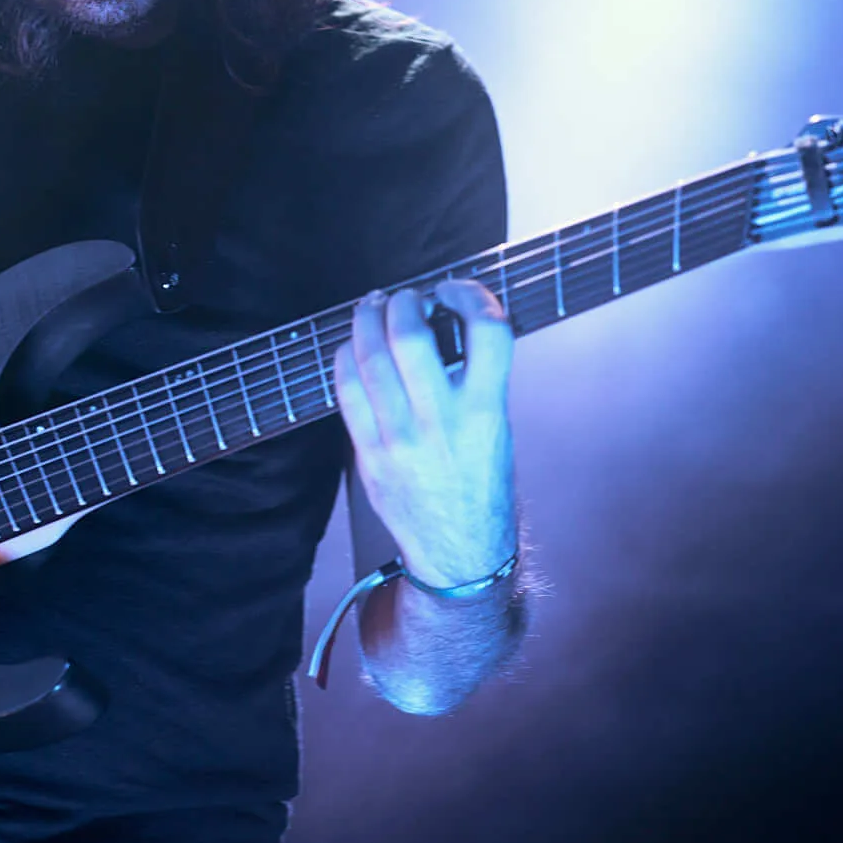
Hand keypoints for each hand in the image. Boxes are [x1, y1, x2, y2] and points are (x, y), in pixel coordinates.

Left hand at [334, 281, 515, 588]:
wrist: (460, 554)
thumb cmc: (482, 486)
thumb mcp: (496, 430)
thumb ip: (474, 381)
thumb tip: (442, 323)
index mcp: (487, 413)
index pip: (489, 331)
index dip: (470, 294)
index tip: (456, 288)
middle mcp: (442, 423)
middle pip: (411, 336)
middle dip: (404, 301)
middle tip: (406, 296)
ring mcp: (399, 439)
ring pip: (369, 358)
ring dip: (368, 319)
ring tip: (374, 307)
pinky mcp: (369, 454)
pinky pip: (346, 390)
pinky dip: (345, 357)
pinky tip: (352, 347)